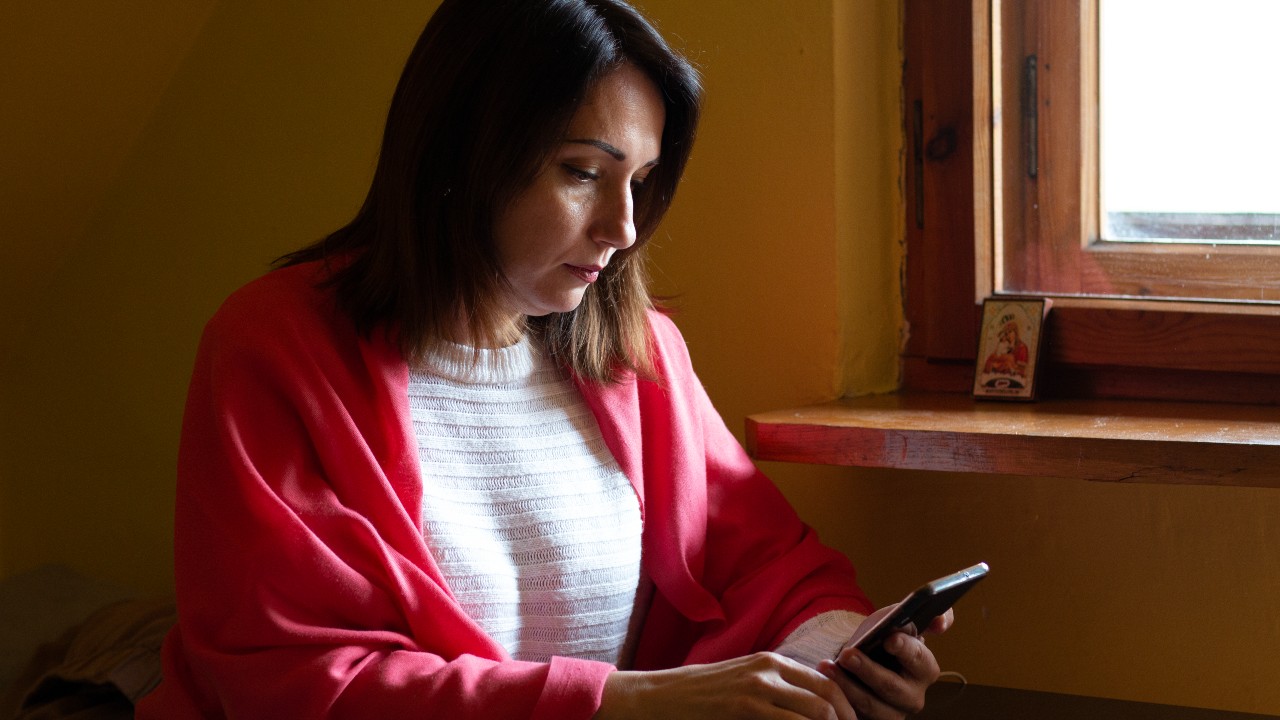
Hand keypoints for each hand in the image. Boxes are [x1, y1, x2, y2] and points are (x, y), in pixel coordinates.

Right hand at [596, 652, 856, 719]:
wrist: (659, 697)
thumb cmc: (700, 695)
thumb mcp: (743, 680)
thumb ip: (775, 687)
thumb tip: (811, 704)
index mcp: (772, 661)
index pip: (827, 683)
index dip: (847, 710)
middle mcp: (770, 669)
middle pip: (829, 699)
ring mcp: (758, 688)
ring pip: (816, 713)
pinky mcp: (745, 708)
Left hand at [816, 606, 952, 719]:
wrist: (859, 657)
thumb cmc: (881, 638)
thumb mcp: (899, 619)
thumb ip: (927, 614)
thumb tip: (941, 621)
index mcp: (925, 669)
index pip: (920, 659)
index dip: (905, 649)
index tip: (890, 639)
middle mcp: (913, 696)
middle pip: (892, 687)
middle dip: (868, 670)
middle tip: (847, 654)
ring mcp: (891, 713)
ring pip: (871, 705)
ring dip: (847, 686)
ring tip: (828, 667)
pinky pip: (854, 716)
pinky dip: (838, 699)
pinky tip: (825, 681)